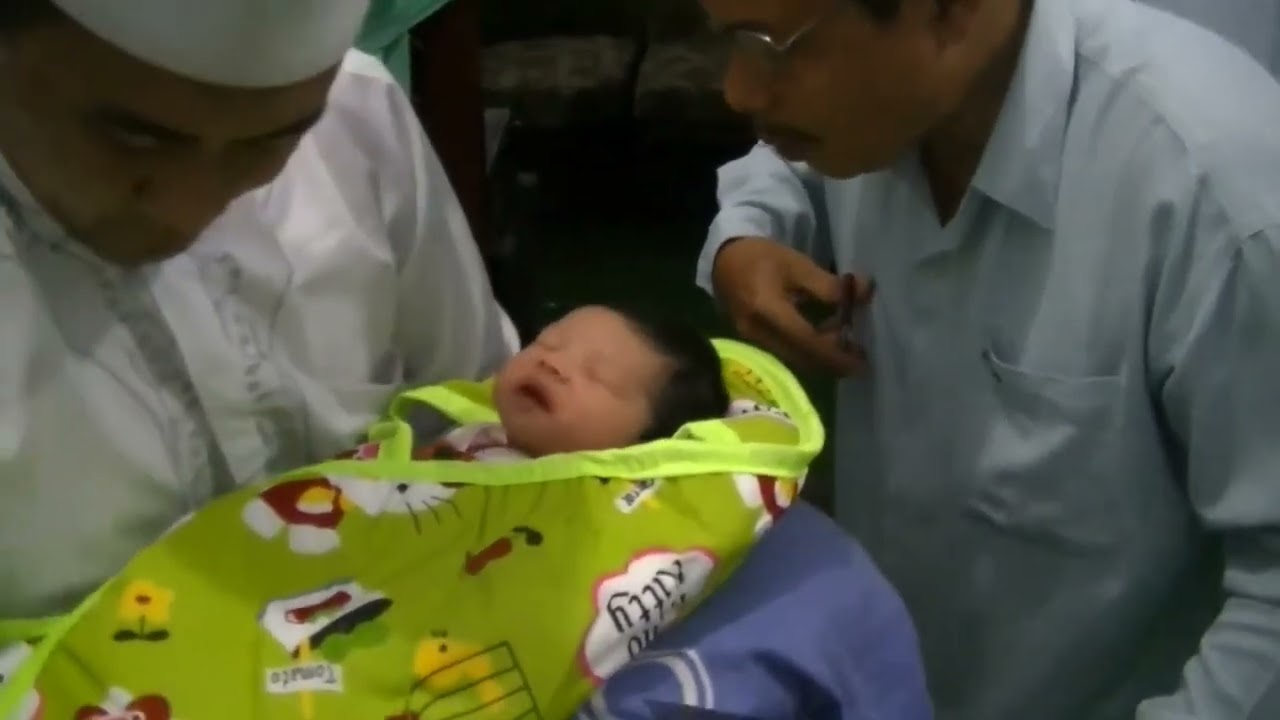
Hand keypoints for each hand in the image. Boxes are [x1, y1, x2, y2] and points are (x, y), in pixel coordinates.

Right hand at [712, 237, 871, 375]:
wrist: (725, 259)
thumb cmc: (762, 257)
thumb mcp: (799, 265)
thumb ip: (831, 284)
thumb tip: (866, 292)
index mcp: (768, 310)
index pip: (807, 341)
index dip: (836, 355)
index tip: (861, 362)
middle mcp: (757, 332)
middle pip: (802, 358)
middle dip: (832, 360)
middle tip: (859, 354)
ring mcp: (752, 340)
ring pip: (795, 359)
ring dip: (821, 355)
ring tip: (845, 342)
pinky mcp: (753, 342)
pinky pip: (786, 353)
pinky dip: (808, 350)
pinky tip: (822, 336)